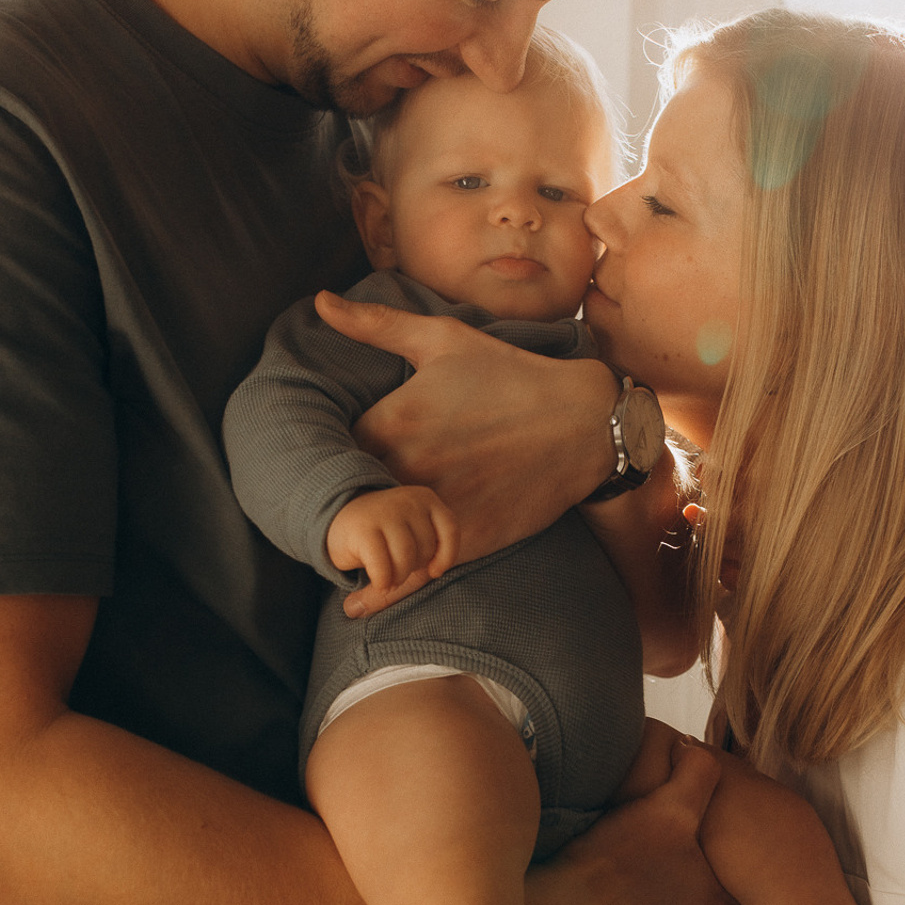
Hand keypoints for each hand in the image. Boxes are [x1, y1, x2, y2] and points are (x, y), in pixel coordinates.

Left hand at [315, 292, 617, 561]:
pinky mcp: (465, 541)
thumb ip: (377, 324)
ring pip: (376, 544)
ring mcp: (435, 508)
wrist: (584, 422)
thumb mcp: (443, 338)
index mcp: (390, 420)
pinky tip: (362, 602)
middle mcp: (406, 468)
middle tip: (348, 510)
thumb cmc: (511, 374)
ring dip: (364, 551)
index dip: (331, 463)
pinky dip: (385, 590)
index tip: (339, 465)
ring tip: (363, 550)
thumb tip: (321, 301)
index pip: (328, 454)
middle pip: (348, 503)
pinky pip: (411, 573)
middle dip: (345, 508)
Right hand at [326, 486, 458, 617]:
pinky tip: (378, 583)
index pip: (450, 529)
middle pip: (426, 548)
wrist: (339, 520)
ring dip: (398, 577)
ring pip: (406, 559)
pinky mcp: (363, 530)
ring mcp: (384, 512)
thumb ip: (430, 550)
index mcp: (425, 498)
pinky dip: (382, 581)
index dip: (446, 555)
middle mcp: (407, 501)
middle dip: (414, 567)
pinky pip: (383, 567)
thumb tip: (435, 573)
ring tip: (389, 578)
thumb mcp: (411, 534)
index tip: (434, 571)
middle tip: (398, 567)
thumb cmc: (384, 534)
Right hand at [517, 720, 739, 904]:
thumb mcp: (673, 805)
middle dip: (704, 846)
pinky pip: (643, 893)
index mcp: (713, 898)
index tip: (737, 823)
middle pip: (710, 877)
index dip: (746, 844)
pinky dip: (639, 871)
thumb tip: (697, 750)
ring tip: (655, 827)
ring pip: (675, 885)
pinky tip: (623, 848)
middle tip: (694, 815)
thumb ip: (698, 772)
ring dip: (669, 859)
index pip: (747, 875)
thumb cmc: (622, 860)